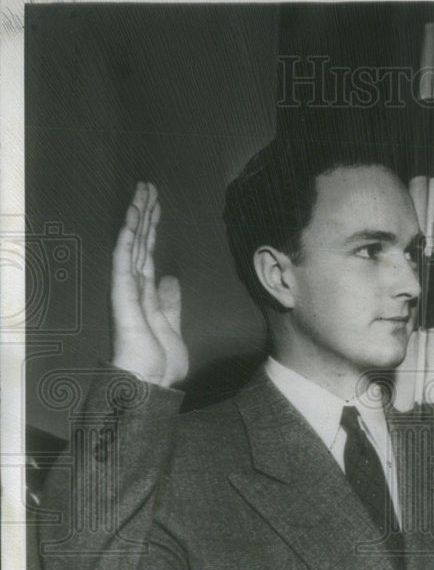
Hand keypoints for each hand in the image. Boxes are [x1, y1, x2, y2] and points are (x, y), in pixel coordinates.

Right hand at [110, 183, 188, 387]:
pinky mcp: (124, 297)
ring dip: (137, 218)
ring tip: (142, 191)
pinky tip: (130, 221)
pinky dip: (127, 241)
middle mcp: (135, 287)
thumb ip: (170, 303)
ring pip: (132, 245)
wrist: (149, 384)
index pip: (149, 252)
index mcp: (147, 294)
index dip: (153, 228)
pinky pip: (123, 263)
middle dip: (145, 213)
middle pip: (140, 242)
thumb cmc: (158, 363)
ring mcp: (127, 290)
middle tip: (149, 186)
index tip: (157, 205)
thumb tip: (170, 278)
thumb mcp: (172, 327)